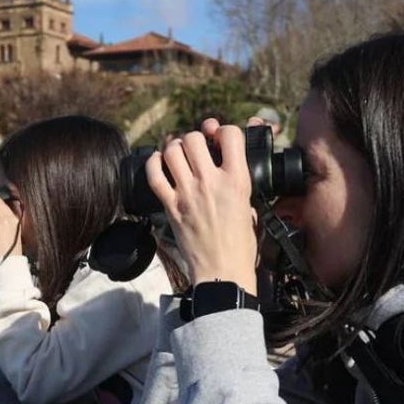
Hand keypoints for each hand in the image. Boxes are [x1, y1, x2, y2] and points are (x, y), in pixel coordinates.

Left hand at [144, 121, 257, 293]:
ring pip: (172, 151)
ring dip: (174, 148)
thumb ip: (239, 185)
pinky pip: (154, 175)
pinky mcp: (171, 207)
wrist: (222, 272)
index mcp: (237, 180)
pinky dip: (153, 163)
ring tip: (178, 155)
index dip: (224, 131)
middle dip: (194, 138)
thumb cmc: (240, 246)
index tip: (220, 138)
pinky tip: (158, 162)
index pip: (230, 134)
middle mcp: (211, 182)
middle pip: (194, 138)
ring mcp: (188, 193)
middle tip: (195, 148)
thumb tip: (232, 169)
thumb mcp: (250, 208)